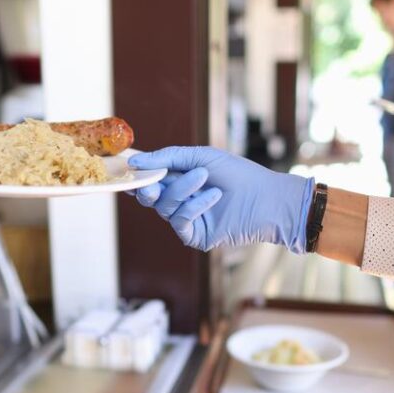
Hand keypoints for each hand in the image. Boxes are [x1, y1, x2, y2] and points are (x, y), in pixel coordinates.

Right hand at [127, 147, 313, 252]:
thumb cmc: (239, 174)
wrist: (267, 197)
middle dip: (149, 186)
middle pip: (150, 196)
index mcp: (179, 181)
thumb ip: (168, 158)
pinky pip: (181, 221)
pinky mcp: (195, 236)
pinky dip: (195, 206)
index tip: (126, 170)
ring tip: (203, 176)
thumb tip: (135, 163)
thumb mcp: (202, 156)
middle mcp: (179, 201)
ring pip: (165, 206)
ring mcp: (187, 220)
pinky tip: (214, 195)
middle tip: (152, 181)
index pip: (150, 180)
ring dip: (182, 189)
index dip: (136, 176)